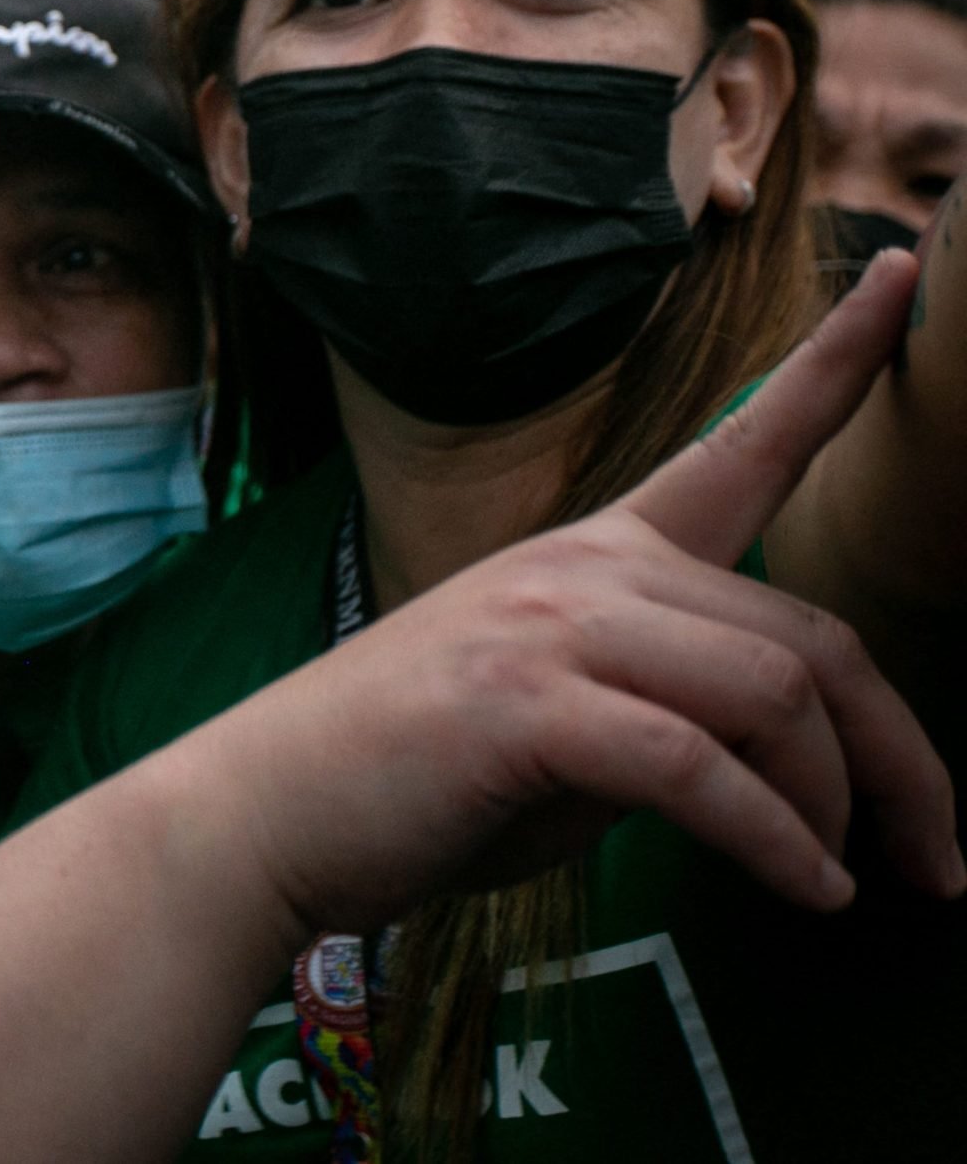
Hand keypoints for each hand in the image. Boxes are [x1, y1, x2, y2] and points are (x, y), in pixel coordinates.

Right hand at [200, 249, 963, 935]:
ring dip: (832, 808)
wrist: (266, 809)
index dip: (838, 360)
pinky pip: (704, 772)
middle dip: (898, 761)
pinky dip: (775, 845)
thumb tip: (771, 770)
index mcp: (595, 553)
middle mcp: (583, 568)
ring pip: (773, 695)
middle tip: (933, 857)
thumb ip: (662, 703)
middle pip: (809, 635)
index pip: (740, 442)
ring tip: (839, 882)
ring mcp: (550, 628)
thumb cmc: (410, 774)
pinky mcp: (528, 706)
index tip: (905, 276)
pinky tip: (802, 890)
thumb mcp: (558, 714)